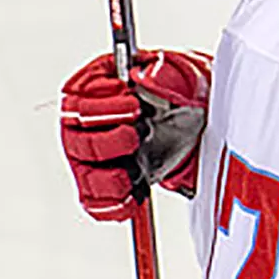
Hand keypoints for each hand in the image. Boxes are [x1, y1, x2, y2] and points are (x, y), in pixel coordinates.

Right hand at [58, 49, 211, 220]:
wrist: (202, 120)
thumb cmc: (185, 89)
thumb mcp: (184, 73)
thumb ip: (165, 73)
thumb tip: (146, 76)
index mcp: (99, 84)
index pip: (80, 97)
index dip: (103, 105)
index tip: (133, 107)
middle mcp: (88, 120)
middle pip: (76, 138)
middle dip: (106, 141)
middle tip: (135, 136)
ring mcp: (96, 153)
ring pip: (84, 173)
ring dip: (106, 179)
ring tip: (131, 174)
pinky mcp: (108, 181)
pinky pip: (96, 201)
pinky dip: (113, 205)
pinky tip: (131, 199)